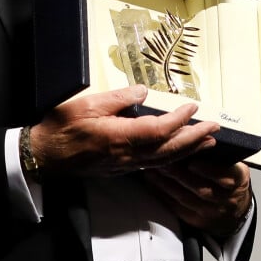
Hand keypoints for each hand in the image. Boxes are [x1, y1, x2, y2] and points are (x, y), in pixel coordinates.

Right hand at [29, 86, 218, 177]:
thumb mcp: (87, 104)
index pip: (159, 131)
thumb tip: (143, 92)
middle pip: (169, 150)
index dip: (179, 120)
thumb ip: (118, 98)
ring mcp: (125, 165)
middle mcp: (127, 155)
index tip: (194, 107)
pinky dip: (172, 158)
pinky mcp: (121, 168)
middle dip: (195, 139)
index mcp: (119, 137)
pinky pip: (154, 165)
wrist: (45, 156)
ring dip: (188, 150)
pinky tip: (180, 152)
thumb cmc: (61, 127)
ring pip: (164, 160)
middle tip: (215, 128)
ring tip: (207, 141)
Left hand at [143, 157, 251, 237]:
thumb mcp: (233, 163)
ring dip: (167, 183)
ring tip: (153, 169)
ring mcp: (211, 211)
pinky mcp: (196, 219)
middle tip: (163, 161)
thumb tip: (195, 133)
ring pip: (187, 198)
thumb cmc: (229, 177)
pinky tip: (152, 182)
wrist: (234, 206)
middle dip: (179, 174)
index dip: (209, 170)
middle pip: (201, 189)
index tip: (192, 162)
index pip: (225, 175)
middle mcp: (226, 198)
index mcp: (238, 179)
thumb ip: (217, 153)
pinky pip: (177, 207)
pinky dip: (162, 194)